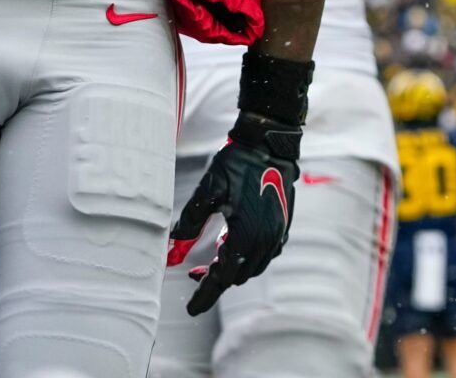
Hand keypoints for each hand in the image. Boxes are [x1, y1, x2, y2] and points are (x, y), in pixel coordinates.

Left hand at [169, 110, 301, 315]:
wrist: (269, 146)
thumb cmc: (237, 164)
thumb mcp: (208, 190)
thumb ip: (191, 220)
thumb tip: (173, 243)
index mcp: (245, 237)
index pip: (222, 278)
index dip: (205, 295)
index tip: (191, 309)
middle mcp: (265, 242)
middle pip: (237, 276)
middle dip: (215, 280)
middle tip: (194, 274)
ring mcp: (276, 236)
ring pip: (251, 268)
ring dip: (231, 269)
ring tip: (211, 261)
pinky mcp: (282, 227)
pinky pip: (263, 255)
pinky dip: (246, 258)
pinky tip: (232, 246)